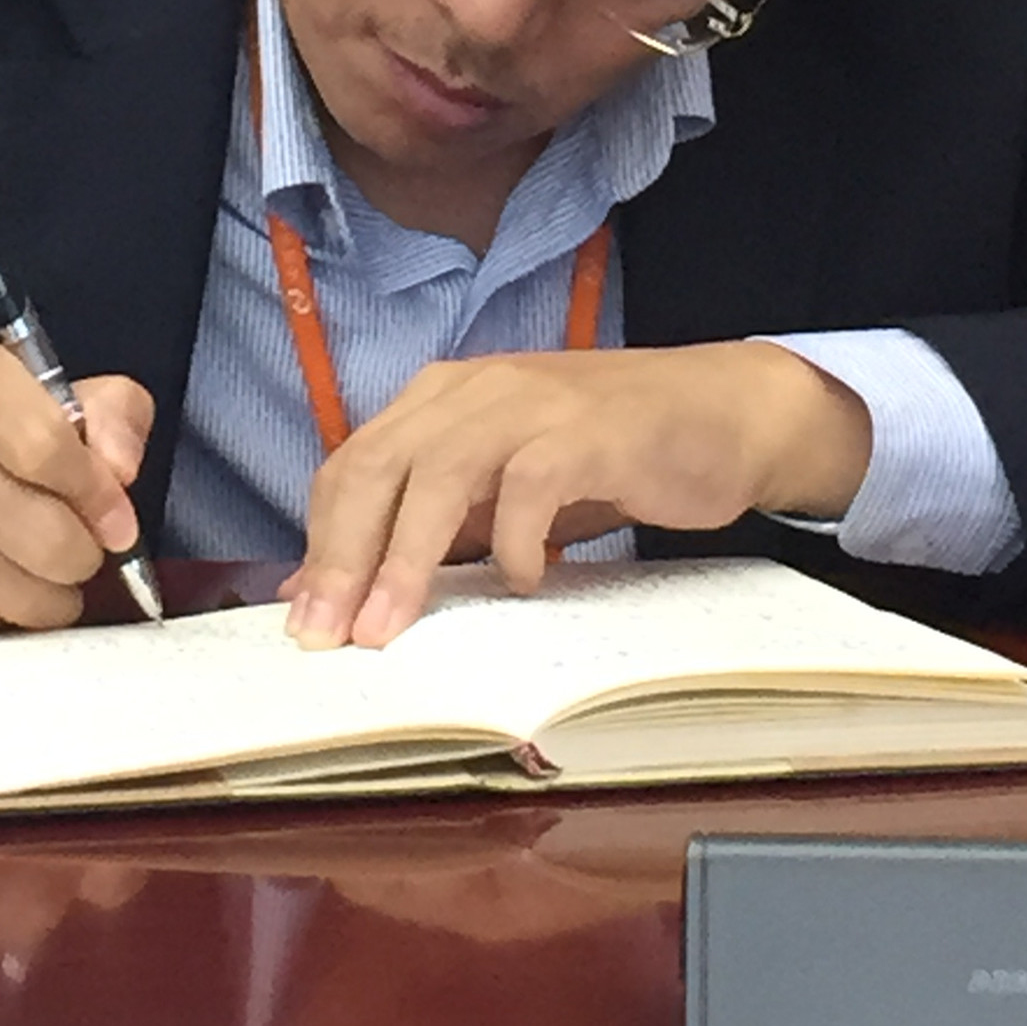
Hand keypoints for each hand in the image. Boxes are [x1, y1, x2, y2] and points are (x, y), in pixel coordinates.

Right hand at [0, 339, 152, 639]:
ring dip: (43, 602)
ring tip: (38, 581)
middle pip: (43, 533)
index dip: (101, 499)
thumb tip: (124, 472)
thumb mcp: (30, 398)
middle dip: (79, 561)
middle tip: (75, 557)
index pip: (54, 449)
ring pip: (9, 590)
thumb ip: (104, 415)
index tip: (118, 524)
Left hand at [280, 341, 870, 649]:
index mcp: (445, 397)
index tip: (305, 620)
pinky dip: (513, 539)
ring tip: (389, 625)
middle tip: (328, 636)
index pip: (354, 463)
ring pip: (439, 472)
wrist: (721, 411)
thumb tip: (356, 590)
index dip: (321, 542)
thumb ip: (442, 522)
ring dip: (406, 557)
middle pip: (380, 465)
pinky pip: (530, 483)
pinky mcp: (589, 430)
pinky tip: (522, 580)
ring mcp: (532, 403)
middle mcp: (477, 389)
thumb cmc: (609, 455)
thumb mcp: (508, 484)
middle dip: (344, 555)